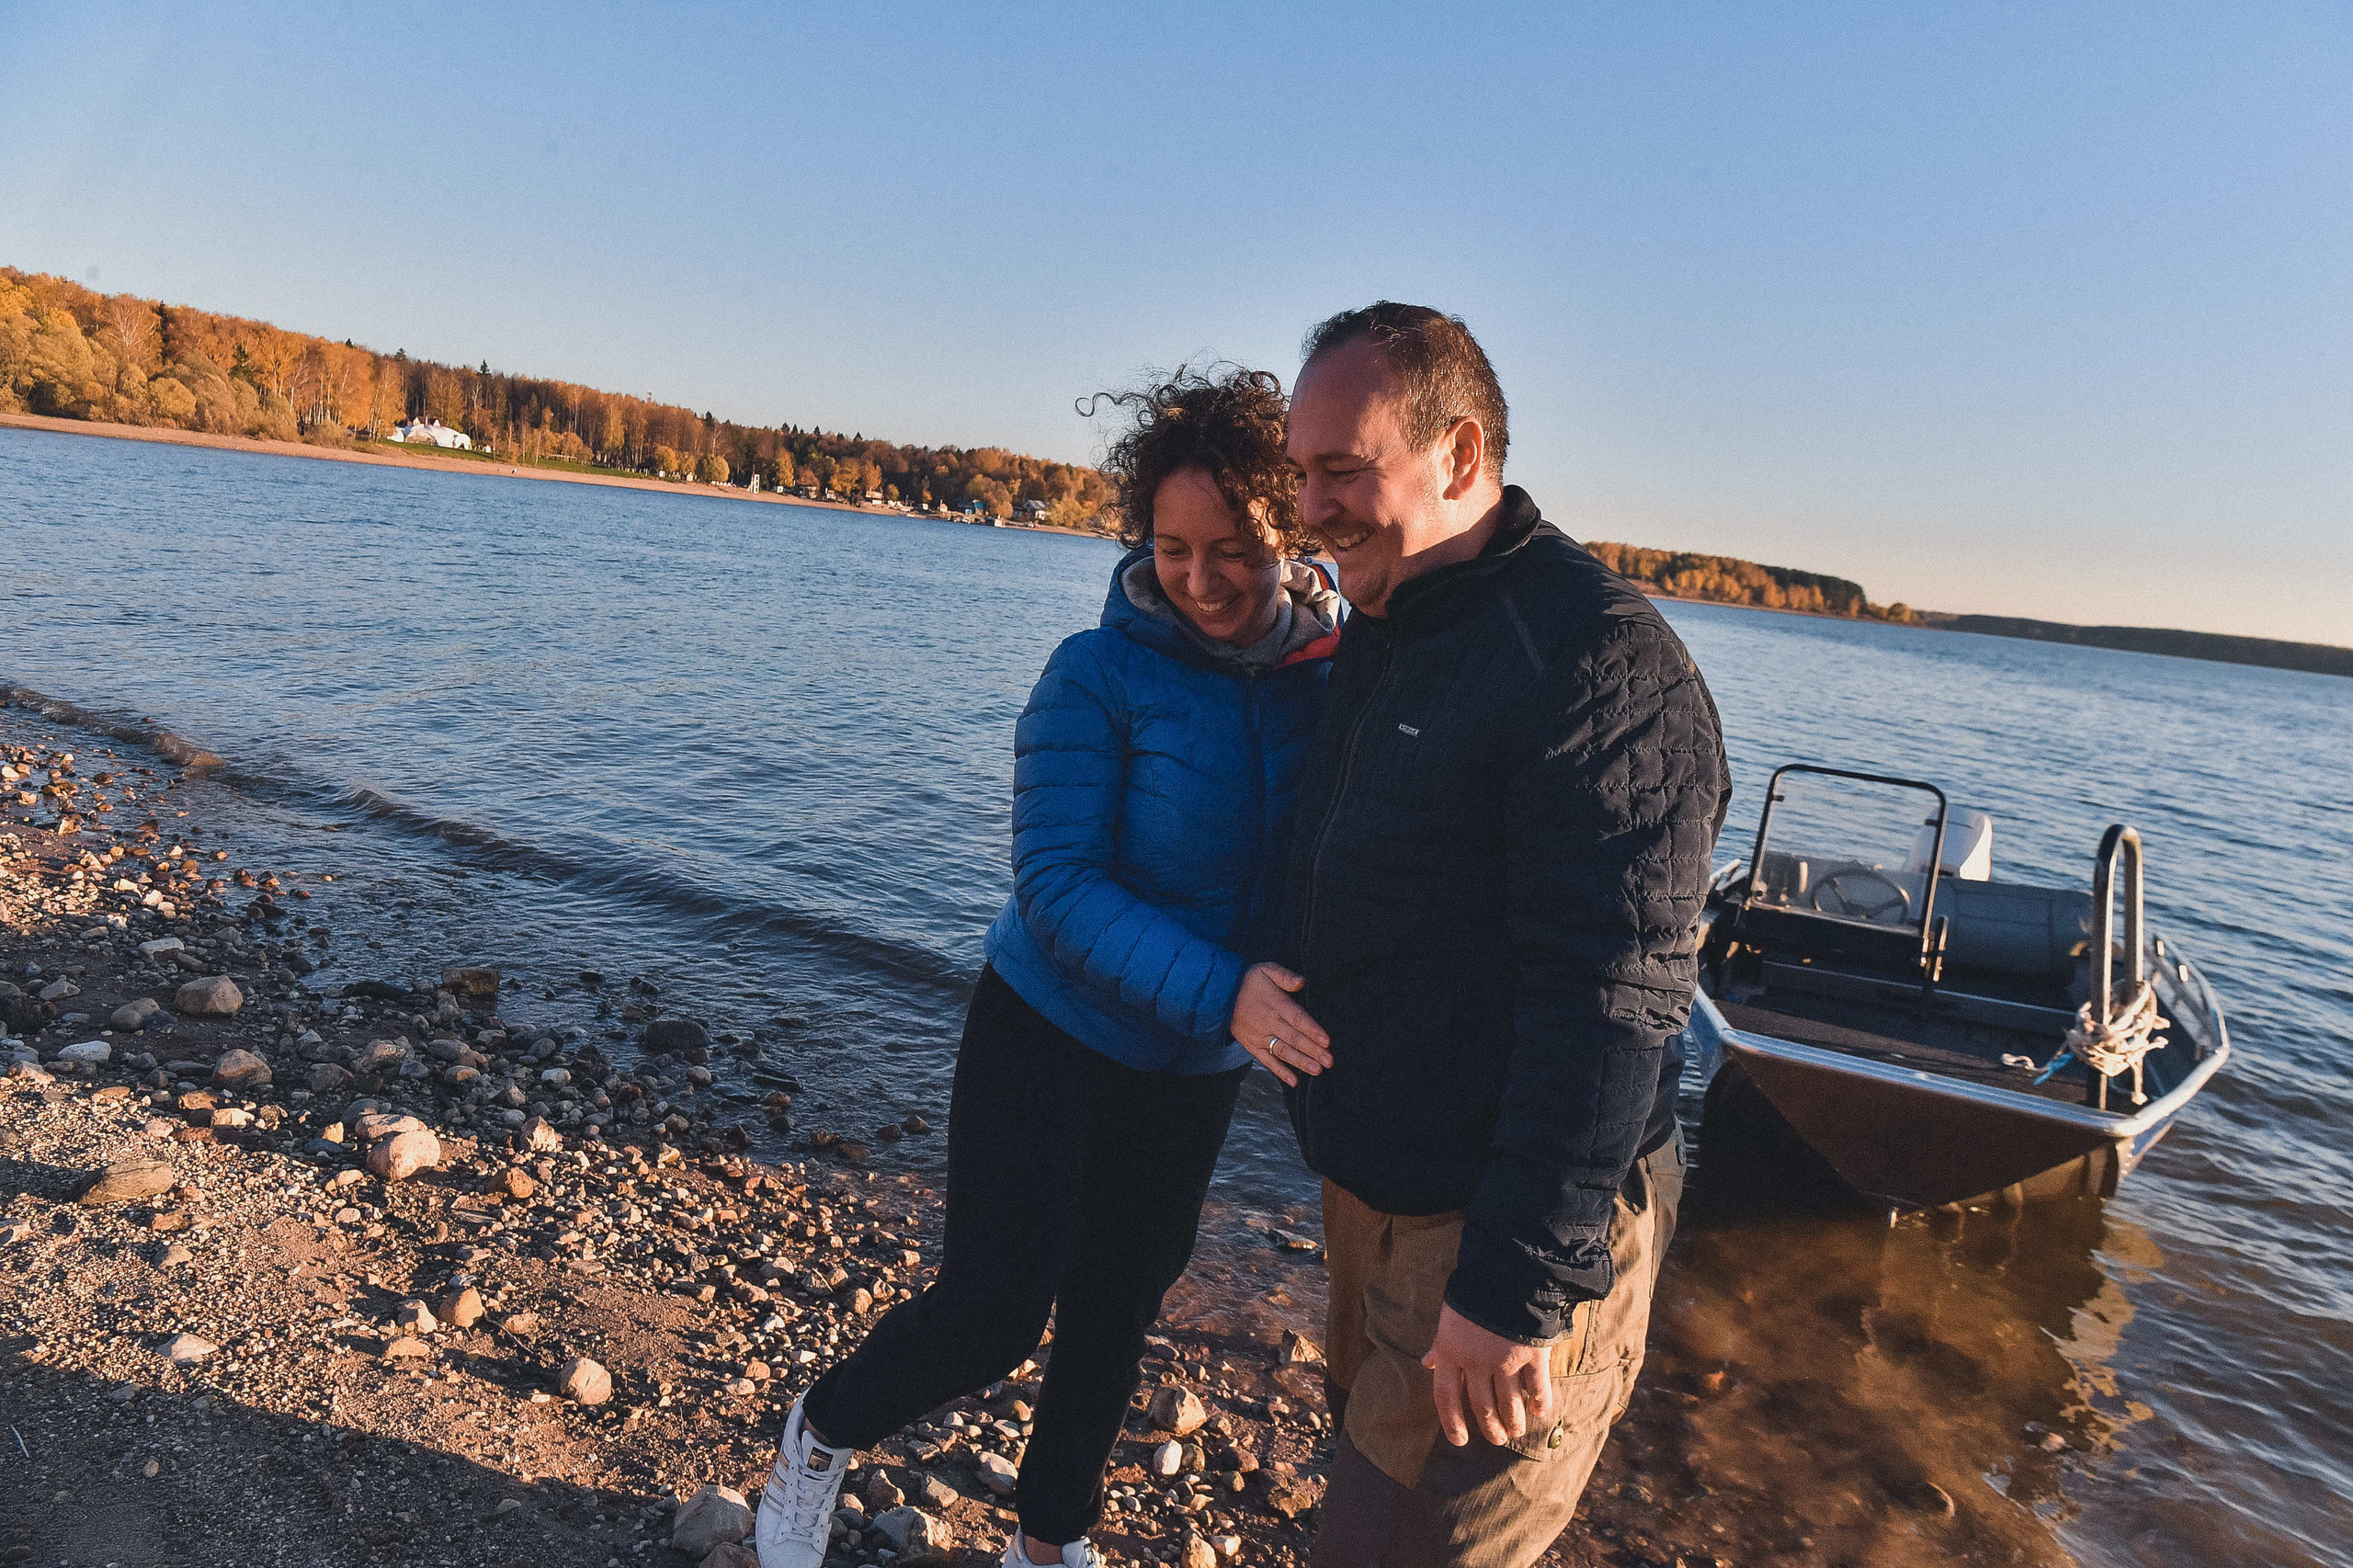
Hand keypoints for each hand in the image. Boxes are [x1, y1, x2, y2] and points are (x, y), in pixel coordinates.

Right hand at [1230, 963, 1331, 1086]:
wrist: (1220, 994)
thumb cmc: (1248, 981)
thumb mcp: (1266, 970)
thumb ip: (1285, 976)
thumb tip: (1301, 982)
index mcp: (1275, 1004)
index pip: (1297, 1018)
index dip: (1312, 1030)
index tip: (1327, 1041)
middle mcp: (1269, 1022)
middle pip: (1294, 1038)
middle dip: (1313, 1050)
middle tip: (1329, 1061)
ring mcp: (1260, 1036)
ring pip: (1283, 1051)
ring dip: (1301, 1062)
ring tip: (1317, 1071)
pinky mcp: (1253, 1046)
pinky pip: (1268, 1060)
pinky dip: (1280, 1071)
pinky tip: (1294, 1081)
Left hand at [1423, 1303, 1552, 1446]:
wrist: (1507, 1271)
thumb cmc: (1474, 1293)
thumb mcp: (1449, 1318)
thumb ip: (1440, 1345)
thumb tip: (1426, 1363)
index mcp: (1450, 1352)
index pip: (1445, 1397)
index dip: (1451, 1422)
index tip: (1460, 1441)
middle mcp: (1475, 1361)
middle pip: (1481, 1406)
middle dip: (1490, 1427)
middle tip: (1498, 1439)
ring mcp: (1505, 1360)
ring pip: (1509, 1404)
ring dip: (1514, 1422)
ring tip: (1517, 1431)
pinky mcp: (1531, 1355)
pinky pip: (1537, 1388)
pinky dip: (1540, 1403)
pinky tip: (1541, 1412)